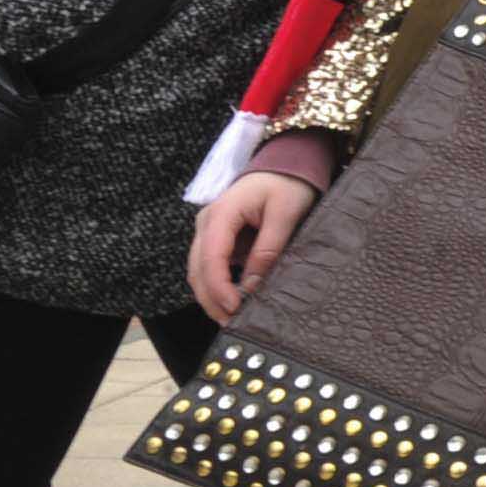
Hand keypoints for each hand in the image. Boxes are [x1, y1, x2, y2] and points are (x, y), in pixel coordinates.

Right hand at [190, 171, 319, 322]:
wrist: (287, 162)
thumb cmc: (288, 183)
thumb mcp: (285, 213)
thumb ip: (269, 249)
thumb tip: (253, 286)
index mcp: (221, 214)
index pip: (210, 258)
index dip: (219, 287)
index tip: (234, 308)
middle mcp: (207, 224)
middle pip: (197, 270)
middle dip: (211, 300)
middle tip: (232, 324)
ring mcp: (209, 231)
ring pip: (199, 271)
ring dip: (212, 297)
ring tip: (232, 319)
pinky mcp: (218, 239)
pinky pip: (211, 267)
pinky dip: (218, 286)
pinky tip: (233, 302)